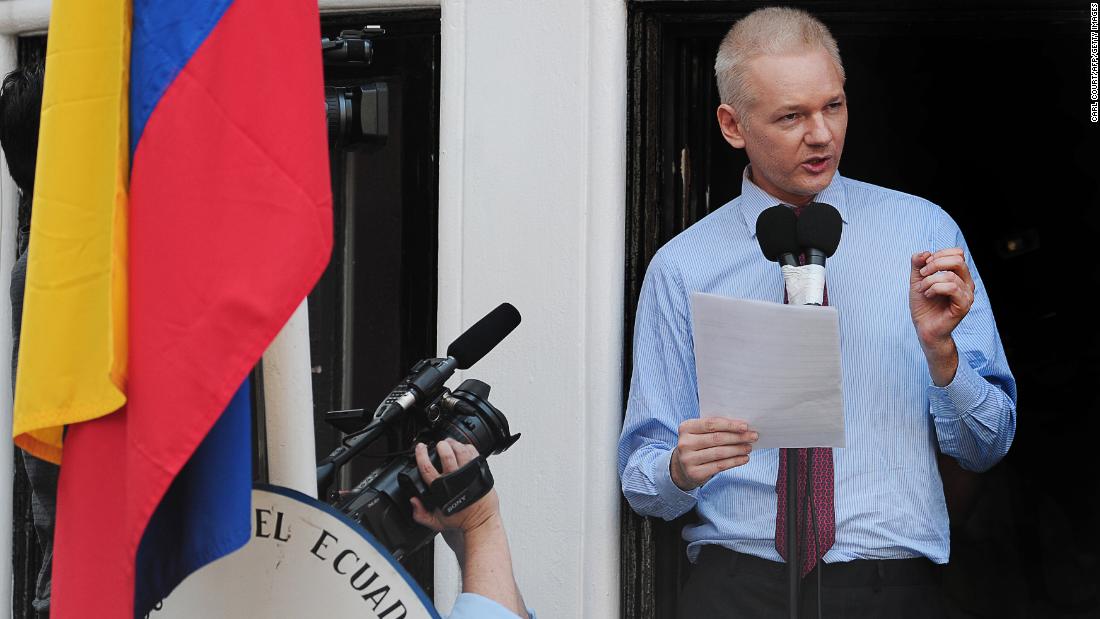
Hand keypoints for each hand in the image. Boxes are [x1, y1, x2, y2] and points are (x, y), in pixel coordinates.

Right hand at [410, 439, 499, 535]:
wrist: (481, 522)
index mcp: (441, 490)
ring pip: (460, 451)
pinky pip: (472, 453)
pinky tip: (462, 448)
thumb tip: (413, 500)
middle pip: (445, 455)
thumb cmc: (461, 521)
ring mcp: (468, 474)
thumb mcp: (437, 522)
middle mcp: (455, 479)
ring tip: (449, 443)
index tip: (420, 448)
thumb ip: (420, 514)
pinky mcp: (479, 471)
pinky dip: (466, 447)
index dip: (421, 455)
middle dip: (440, 446)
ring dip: (453, 444)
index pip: (427, 468)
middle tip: (438, 444)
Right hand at [670, 417, 757, 490]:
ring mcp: (688, 459)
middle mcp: (685, 443)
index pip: (711, 424)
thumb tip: (742, 427)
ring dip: (738, 450)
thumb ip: (715, 427)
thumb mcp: (699, 433)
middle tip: (753, 436)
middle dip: (738, 437)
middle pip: (717, 438)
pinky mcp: (695, 473)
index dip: (729, 425)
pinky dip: (735, 462)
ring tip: (749, 447)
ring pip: (720, 453)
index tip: (745, 426)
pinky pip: (720, 466)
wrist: (681, 467)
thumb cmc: (697, 445)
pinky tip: (744, 458)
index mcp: (686, 427)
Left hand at [909, 249, 973, 384]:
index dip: (939, 254)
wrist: (924, 328)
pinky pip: (952, 288)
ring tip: (923, 289)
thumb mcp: (917, 280)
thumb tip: (924, 252)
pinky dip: (935, 288)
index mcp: (959, 275)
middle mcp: (967, 283)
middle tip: (921, 275)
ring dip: (930, 280)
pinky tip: (928, 295)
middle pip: (958, 259)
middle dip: (934, 264)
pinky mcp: (964, 306)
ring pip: (951, 275)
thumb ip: (918, 264)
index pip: (957, 253)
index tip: (924, 266)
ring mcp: (967, 295)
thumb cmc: (923, 305)